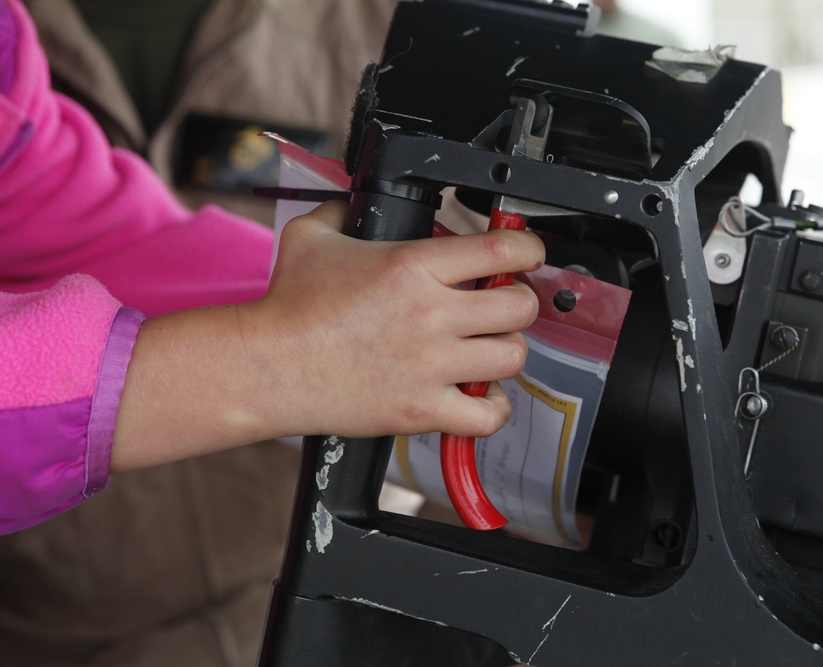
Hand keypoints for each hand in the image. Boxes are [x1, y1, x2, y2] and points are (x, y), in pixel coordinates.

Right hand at [112, 201, 543, 470]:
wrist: (267, 368)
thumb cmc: (288, 307)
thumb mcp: (312, 236)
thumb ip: (343, 210)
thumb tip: (353, 200)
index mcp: (414, 266)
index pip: (504, 249)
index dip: (528, 248)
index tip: (526, 253)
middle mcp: (432, 314)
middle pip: (520, 306)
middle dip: (517, 301)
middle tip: (501, 304)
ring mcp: (431, 365)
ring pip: (512, 356)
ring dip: (505, 350)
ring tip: (485, 348)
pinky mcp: (422, 409)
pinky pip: (488, 414)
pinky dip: (491, 406)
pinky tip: (476, 394)